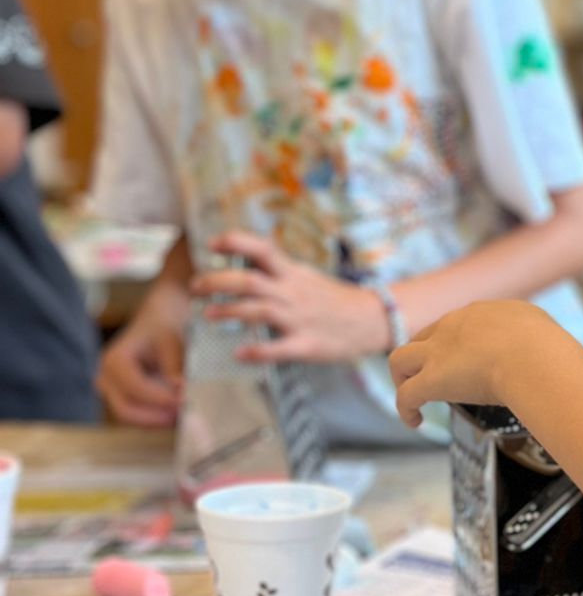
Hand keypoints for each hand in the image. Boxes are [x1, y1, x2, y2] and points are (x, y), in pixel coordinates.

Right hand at [98, 284, 189, 426]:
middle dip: (157, 416)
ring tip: (184, 415)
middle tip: (185, 416)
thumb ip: (175, 367)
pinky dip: (156, 417)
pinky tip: (177, 414)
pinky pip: (137, 415)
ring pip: (131, 417)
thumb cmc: (164, 327)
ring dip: (157, 420)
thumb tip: (181, 392)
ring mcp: (111, 390)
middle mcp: (106, 377)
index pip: (136, 388)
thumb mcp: (172, 342)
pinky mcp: (122, 398)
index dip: (161, 399)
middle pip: (127, 410)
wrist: (158, 320)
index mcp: (115, 360)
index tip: (185, 402)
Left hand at [192, 229, 390, 363]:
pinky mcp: (307, 344)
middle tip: (195, 286)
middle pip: (249, 281)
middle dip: (218, 281)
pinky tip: (238, 353)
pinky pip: (279, 348)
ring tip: (207, 314)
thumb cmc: (336, 300)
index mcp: (293, 274)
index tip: (212, 243)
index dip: (236, 242)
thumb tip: (249, 261)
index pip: (262, 249)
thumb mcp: (308, 277)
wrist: (375, 320)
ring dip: (229, 311)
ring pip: (258, 311)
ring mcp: (299, 319)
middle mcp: (293, 293)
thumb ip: (280, 272)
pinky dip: (257, 351)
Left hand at [389, 300, 531, 428]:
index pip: (457, 325)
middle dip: (424, 356)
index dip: (455, 344)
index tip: (464, 362)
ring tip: (412, 397)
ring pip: (400, 359)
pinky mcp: (432, 380)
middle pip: (424, 337)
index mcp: (480, 315)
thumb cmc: (546, 347)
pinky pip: (406, 395)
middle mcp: (452, 327)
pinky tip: (415, 421)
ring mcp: (438, 353)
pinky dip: (406, 409)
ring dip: (402, 377)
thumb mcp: (539, 328)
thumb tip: (537, 349)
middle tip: (433, 378)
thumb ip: (529, 335)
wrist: (533, 356)